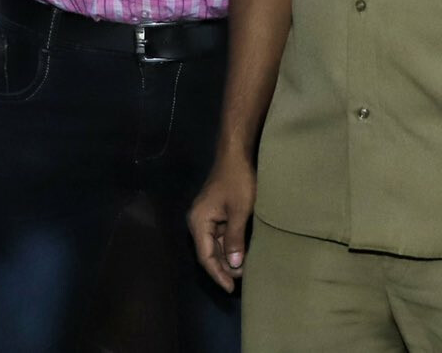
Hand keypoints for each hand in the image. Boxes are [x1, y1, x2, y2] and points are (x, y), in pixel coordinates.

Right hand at [187, 154, 255, 293]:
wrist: (237, 154)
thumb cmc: (238, 181)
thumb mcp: (239, 211)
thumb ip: (235, 238)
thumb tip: (233, 265)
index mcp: (198, 222)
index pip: (205, 256)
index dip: (218, 273)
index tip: (230, 288)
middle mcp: (198, 221)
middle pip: (209, 252)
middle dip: (224, 267)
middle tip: (241, 280)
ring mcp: (207, 216)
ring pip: (215, 244)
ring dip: (228, 257)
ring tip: (243, 271)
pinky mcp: (216, 212)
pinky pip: (220, 235)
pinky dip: (230, 245)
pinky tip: (241, 254)